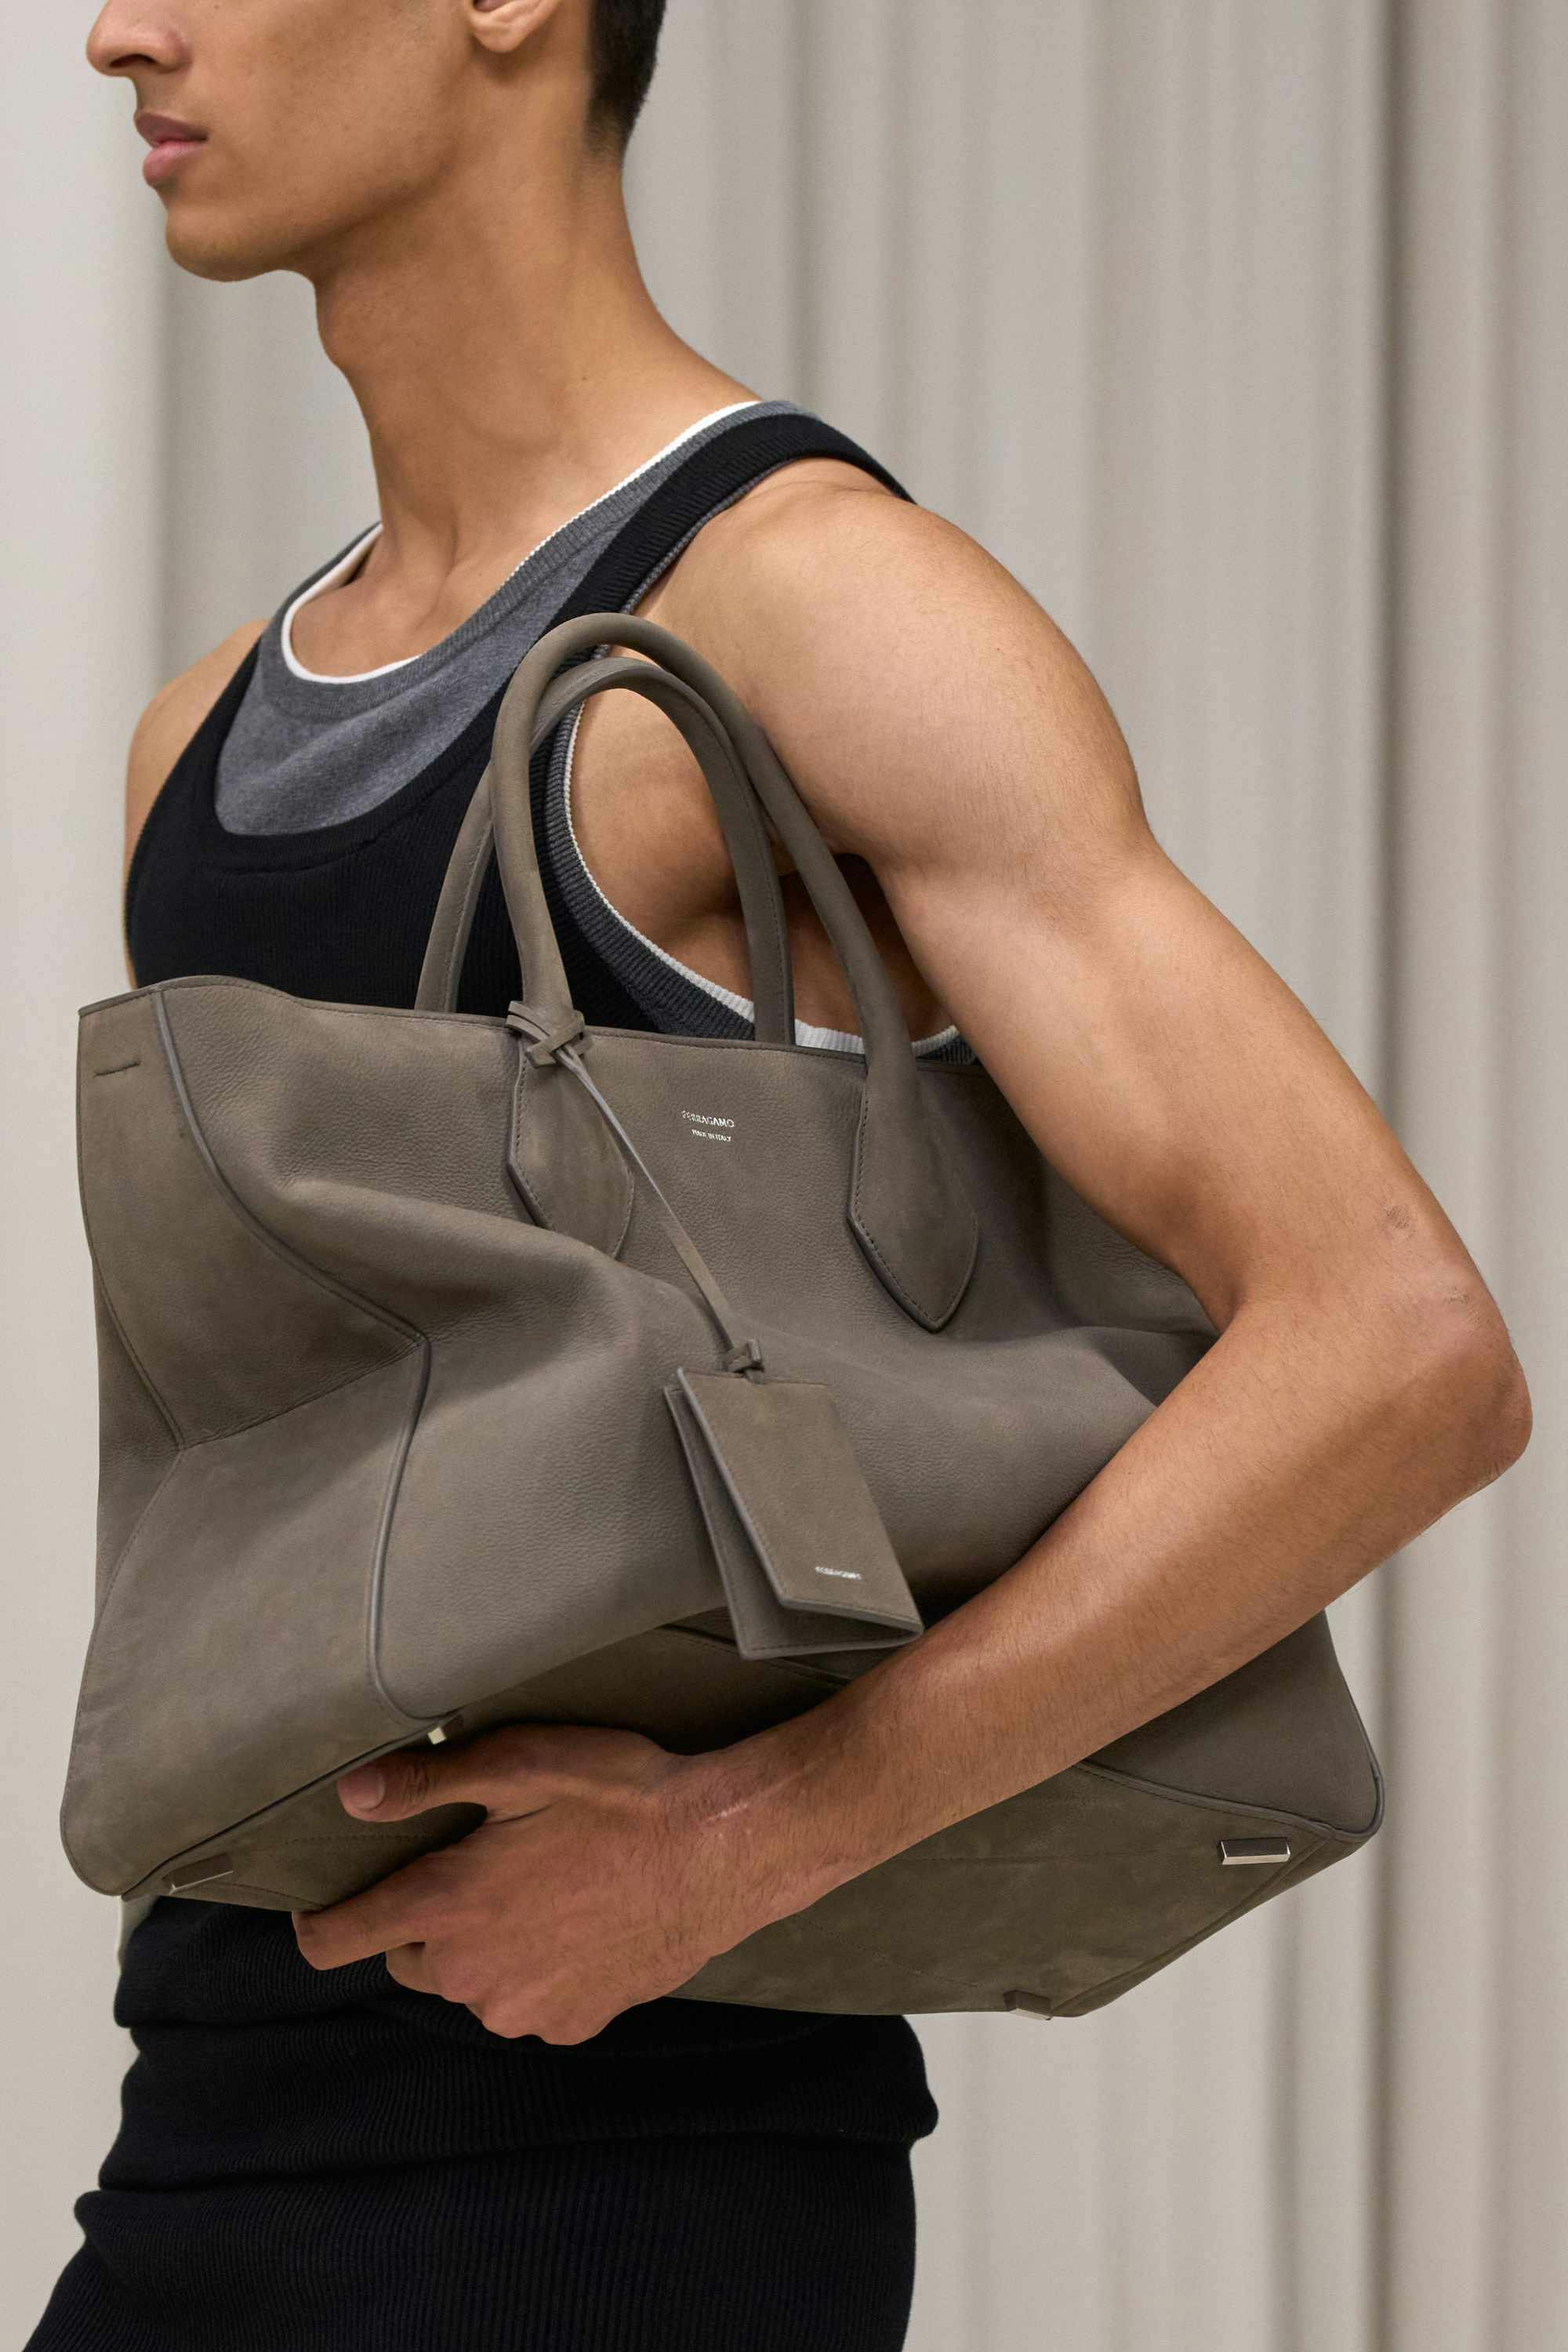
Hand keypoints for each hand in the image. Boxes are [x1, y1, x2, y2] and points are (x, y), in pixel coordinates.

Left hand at [290, 1723, 757, 2043]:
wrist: (719, 1854)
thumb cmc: (619, 1797)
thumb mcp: (520, 1763)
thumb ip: (426, 1783)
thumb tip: (350, 1795)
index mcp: (447, 1906)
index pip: (339, 1941)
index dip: (317, 1924)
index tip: (317, 1909)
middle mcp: (472, 1974)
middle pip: (410, 1959)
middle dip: (427, 1921)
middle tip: (481, 1867)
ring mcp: (523, 2009)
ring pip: (470, 1985)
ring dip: (484, 1950)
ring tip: (542, 1891)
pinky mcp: (573, 2024)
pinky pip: (528, 2005)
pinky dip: (537, 1973)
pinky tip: (579, 1926)